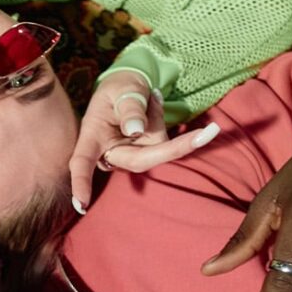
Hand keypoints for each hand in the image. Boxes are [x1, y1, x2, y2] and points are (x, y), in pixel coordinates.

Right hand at [69, 71, 220, 210]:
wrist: (128, 86)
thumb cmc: (119, 87)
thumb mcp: (123, 88)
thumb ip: (130, 107)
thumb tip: (136, 132)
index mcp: (92, 136)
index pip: (82, 162)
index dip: (81, 183)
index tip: (82, 206)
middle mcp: (110, 152)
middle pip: (141, 161)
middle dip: (175, 148)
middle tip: (209, 132)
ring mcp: (129, 156)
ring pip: (159, 146)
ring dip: (159, 119)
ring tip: (148, 97)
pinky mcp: (146, 154)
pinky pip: (165, 141)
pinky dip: (162, 120)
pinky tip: (152, 104)